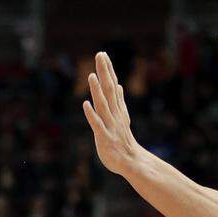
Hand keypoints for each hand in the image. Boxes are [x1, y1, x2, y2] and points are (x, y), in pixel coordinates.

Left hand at [84, 52, 142, 175]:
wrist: (131, 161)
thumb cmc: (123, 140)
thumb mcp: (122, 118)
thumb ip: (119, 102)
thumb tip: (119, 86)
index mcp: (117, 109)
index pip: (113, 85)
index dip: (108, 70)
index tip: (103, 54)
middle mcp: (114, 114)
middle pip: (109, 90)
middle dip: (104, 72)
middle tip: (100, 55)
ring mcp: (110, 125)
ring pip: (103, 105)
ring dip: (97, 90)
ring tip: (92, 75)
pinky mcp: (104, 138)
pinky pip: (97, 125)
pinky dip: (92, 114)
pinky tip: (86, 104)